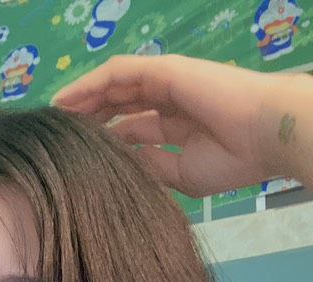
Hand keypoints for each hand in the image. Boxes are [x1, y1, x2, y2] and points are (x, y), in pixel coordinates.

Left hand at [52, 54, 312, 194]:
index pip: (130, 128)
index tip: (76, 157)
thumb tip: (122, 165)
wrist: (262, 136)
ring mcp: (163, 82)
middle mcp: (166, 100)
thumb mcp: (181, 175)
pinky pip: (116, 74)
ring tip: (53, 117)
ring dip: (81, 100)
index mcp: (175, 126)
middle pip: (116, 105)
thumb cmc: (231, 159)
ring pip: (112, 86)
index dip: (103, 139)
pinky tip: (66, 100)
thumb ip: (151, 167)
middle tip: (57, 136)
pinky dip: (89, 84)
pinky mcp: (161, 70)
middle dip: (86, 118)